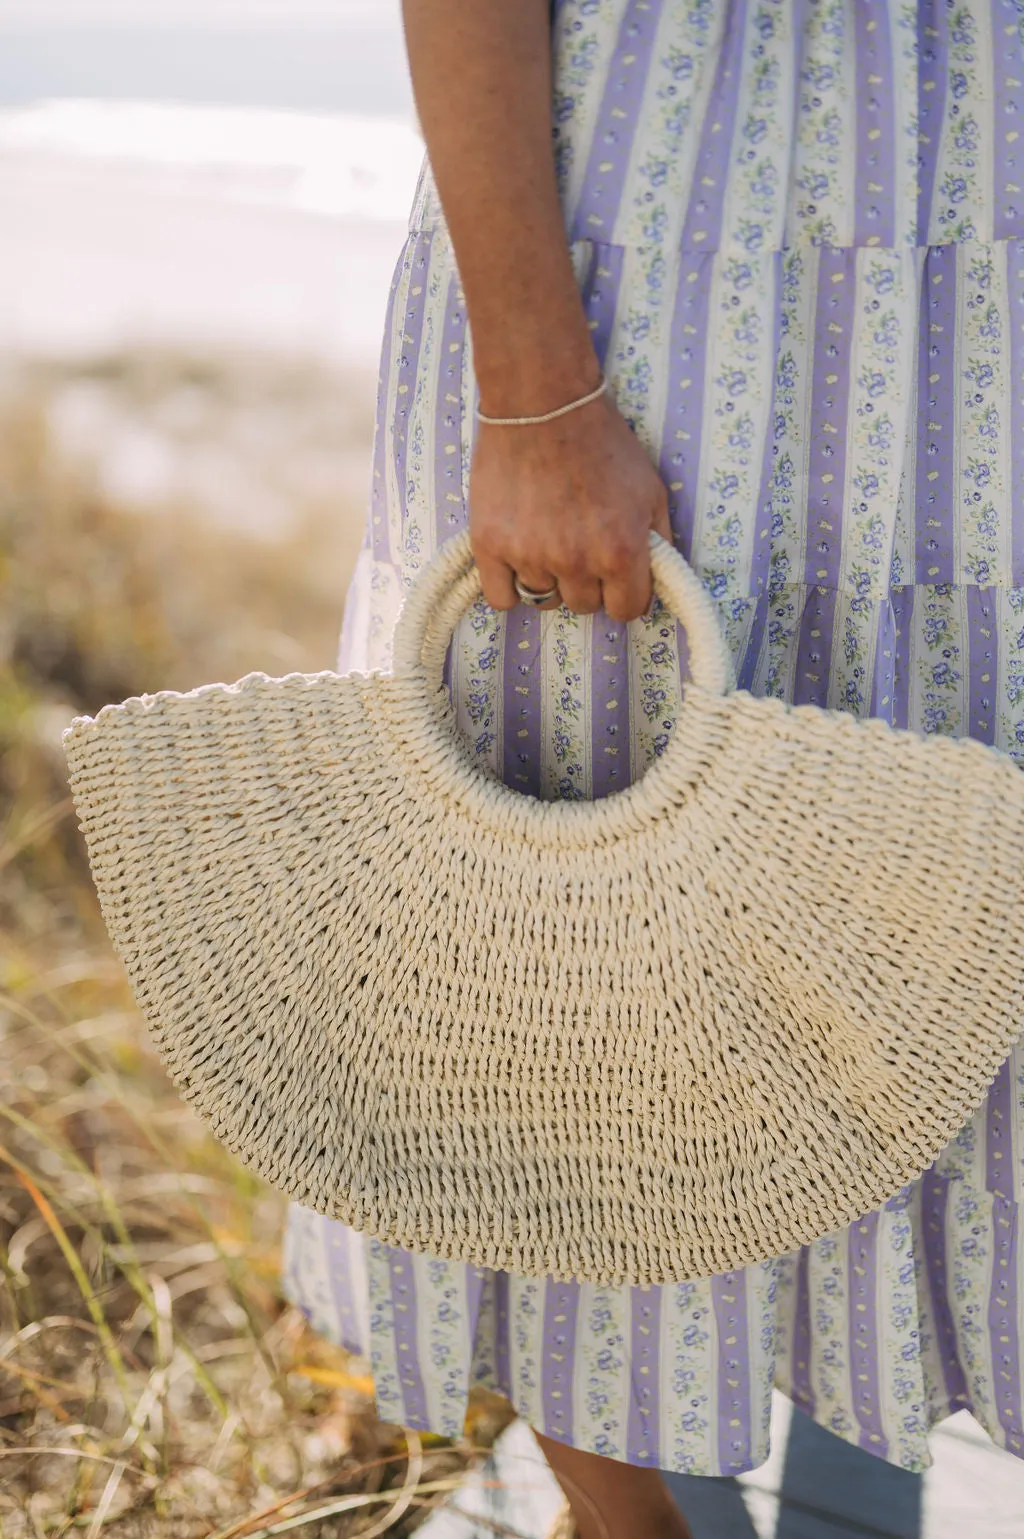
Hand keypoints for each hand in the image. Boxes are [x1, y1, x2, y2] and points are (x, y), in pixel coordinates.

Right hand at [469, 392, 673, 621]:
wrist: (542, 402)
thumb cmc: (602, 442)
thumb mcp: (651, 490)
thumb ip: (659, 542)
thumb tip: (657, 581)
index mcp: (621, 551)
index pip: (627, 611)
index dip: (625, 594)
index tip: (616, 578)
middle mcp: (576, 562)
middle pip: (585, 607)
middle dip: (587, 582)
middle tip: (579, 544)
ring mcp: (529, 556)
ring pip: (545, 601)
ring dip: (549, 579)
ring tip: (546, 539)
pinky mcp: (490, 546)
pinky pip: (502, 599)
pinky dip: (510, 587)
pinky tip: (518, 561)